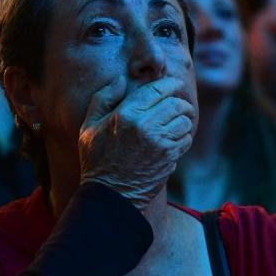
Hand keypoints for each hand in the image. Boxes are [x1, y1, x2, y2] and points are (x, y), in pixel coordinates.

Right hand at [79, 75, 196, 210]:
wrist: (110, 196)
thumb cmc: (96, 161)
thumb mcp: (88, 127)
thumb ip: (103, 99)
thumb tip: (121, 80)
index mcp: (126, 114)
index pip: (158, 89)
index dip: (170, 83)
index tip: (174, 84)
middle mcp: (145, 126)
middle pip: (176, 104)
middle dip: (180, 102)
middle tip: (178, 105)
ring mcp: (160, 143)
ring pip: (185, 121)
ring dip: (183, 120)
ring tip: (175, 123)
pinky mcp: (169, 158)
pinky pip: (186, 139)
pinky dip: (183, 137)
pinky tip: (173, 140)